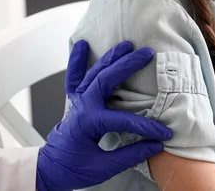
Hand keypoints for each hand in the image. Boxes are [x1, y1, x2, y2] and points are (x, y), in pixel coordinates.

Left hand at [36, 40, 172, 190]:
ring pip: (94, 72)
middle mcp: (82, 106)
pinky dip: (77, 60)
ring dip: (111, 57)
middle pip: (106, 79)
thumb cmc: (73, 169)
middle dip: (128, 64)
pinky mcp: (74, 101)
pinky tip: (82, 45)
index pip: (124, 120)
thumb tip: (156, 145)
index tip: (163, 132)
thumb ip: (131, 155)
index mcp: (88, 123)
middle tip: (147, 54)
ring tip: (127, 44)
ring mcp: (77, 101)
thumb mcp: (104, 168)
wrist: (50, 169)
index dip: (147, 126)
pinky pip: (74, 77)